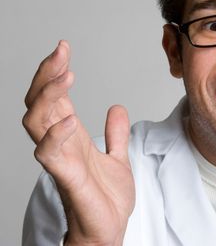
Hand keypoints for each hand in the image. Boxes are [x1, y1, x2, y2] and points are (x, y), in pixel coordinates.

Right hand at [22, 41, 134, 244]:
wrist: (108, 230)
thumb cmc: (106, 198)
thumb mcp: (118, 157)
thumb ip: (115, 134)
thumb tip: (116, 108)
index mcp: (72, 136)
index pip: (55, 98)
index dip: (54, 72)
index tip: (64, 48)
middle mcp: (61, 144)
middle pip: (39, 103)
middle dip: (46, 75)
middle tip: (60, 52)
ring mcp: (61, 160)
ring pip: (36, 123)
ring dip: (48, 97)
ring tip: (65, 76)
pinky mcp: (68, 179)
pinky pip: (50, 155)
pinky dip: (55, 135)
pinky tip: (69, 119)